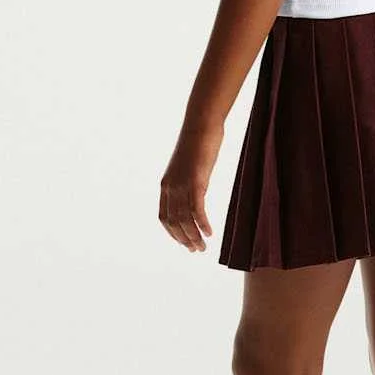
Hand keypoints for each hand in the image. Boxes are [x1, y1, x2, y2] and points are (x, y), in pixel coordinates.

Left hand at [158, 118, 222, 254]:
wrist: (201, 124)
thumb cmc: (198, 142)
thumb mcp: (189, 167)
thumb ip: (189, 182)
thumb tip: (196, 192)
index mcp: (165, 185)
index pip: (164, 217)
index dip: (173, 233)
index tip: (184, 243)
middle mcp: (170, 187)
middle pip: (174, 222)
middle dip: (184, 239)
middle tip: (196, 250)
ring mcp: (181, 184)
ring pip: (185, 219)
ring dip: (193, 236)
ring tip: (203, 247)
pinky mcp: (195, 181)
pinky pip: (197, 209)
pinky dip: (202, 224)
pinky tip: (210, 232)